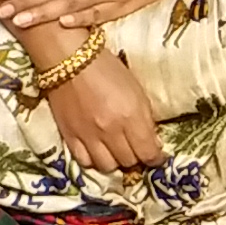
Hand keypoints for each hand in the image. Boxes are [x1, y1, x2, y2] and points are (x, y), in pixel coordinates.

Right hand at [47, 48, 167, 176]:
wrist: (68, 58)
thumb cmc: (107, 68)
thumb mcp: (136, 90)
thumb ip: (145, 118)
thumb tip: (151, 142)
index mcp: (131, 116)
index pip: (148, 153)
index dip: (156, 158)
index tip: (157, 156)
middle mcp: (110, 131)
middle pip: (129, 162)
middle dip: (136, 158)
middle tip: (135, 149)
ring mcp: (88, 136)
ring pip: (107, 167)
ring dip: (115, 161)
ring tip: (116, 151)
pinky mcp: (69, 137)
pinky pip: (84, 162)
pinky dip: (94, 160)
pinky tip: (97, 151)